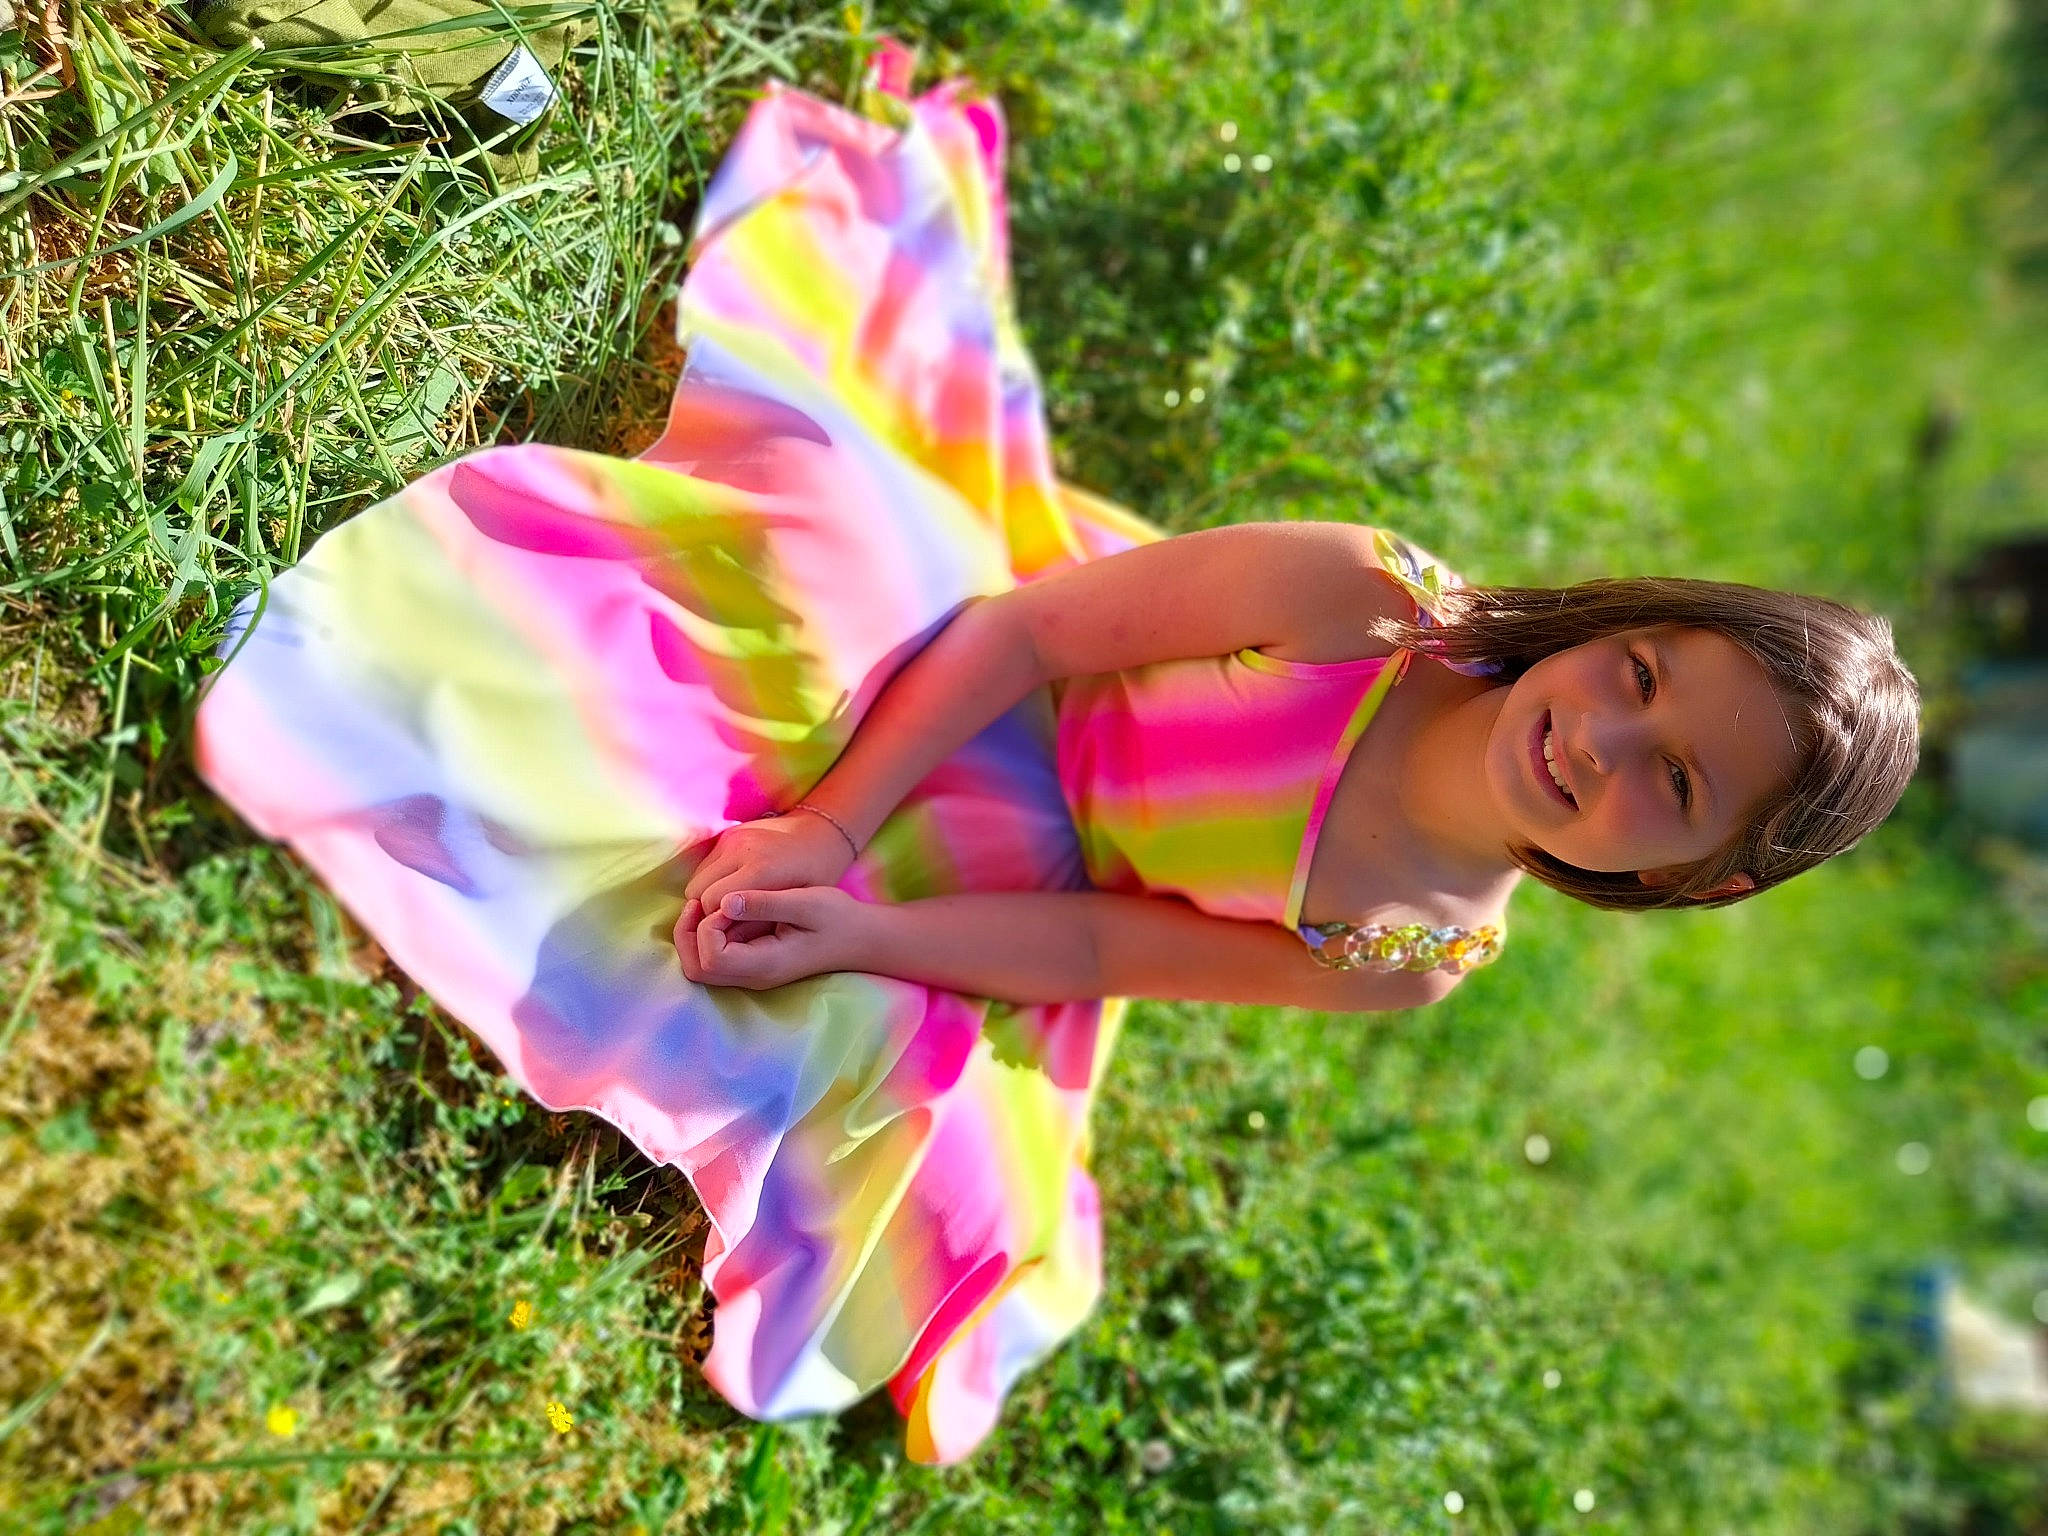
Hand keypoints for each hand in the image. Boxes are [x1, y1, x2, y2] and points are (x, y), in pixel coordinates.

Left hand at [675, 886, 864, 989]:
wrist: (862, 938)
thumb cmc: (838, 917)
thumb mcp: (806, 902)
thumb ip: (764, 903)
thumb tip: (724, 902)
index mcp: (765, 965)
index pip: (711, 958)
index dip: (707, 927)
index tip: (728, 902)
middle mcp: (754, 977)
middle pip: (696, 970)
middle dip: (688, 934)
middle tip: (702, 903)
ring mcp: (752, 974)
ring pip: (701, 966)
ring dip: (696, 934)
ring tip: (713, 905)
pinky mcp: (754, 965)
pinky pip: (716, 957)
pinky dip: (709, 935)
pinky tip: (727, 911)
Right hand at [683, 810, 856, 916]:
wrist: (821, 833)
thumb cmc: (816, 875)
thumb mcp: (800, 903)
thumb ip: (763, 918)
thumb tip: (727, 937)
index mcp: (761, 868)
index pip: (713, 902)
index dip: (717, 922)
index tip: (730, 932)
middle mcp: (741, 849)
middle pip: (699, 891)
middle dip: (707, 911)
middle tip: (727, 925)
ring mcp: (732, 838)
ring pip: (697, 878)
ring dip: (706, 896)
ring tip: (730, 910)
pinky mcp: (728, 834)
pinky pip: (704, 866)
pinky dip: (711, 882)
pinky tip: (732, 892)